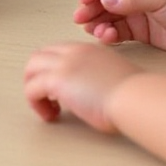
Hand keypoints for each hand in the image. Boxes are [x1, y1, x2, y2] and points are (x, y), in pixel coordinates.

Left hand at [23, 42, 139, 132]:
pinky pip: (31, 89)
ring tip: (47, 109)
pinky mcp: (56, 80)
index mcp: (87, 50)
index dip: (52, 69)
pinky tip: (49, 115)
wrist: (134, 96)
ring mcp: (63, 64)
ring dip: (33, 90)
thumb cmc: (133, 94)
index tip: (58, 88)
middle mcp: (72, 53)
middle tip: (46, 98)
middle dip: (37, 76)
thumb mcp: (112, 77)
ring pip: (31, 69)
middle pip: (39, 56)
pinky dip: (35, 103)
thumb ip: (97, 77)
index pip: (57, 51)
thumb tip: (90, 92)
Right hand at [73, 0, 165, 57]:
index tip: (84, 0)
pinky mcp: (140, 32)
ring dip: (98, 23)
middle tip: (81, 19)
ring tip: (95, 31)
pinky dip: (109, 35)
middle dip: (91, 8)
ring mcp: (136, 13)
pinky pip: (118, 32)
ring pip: (108, 16)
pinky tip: (107, 38)